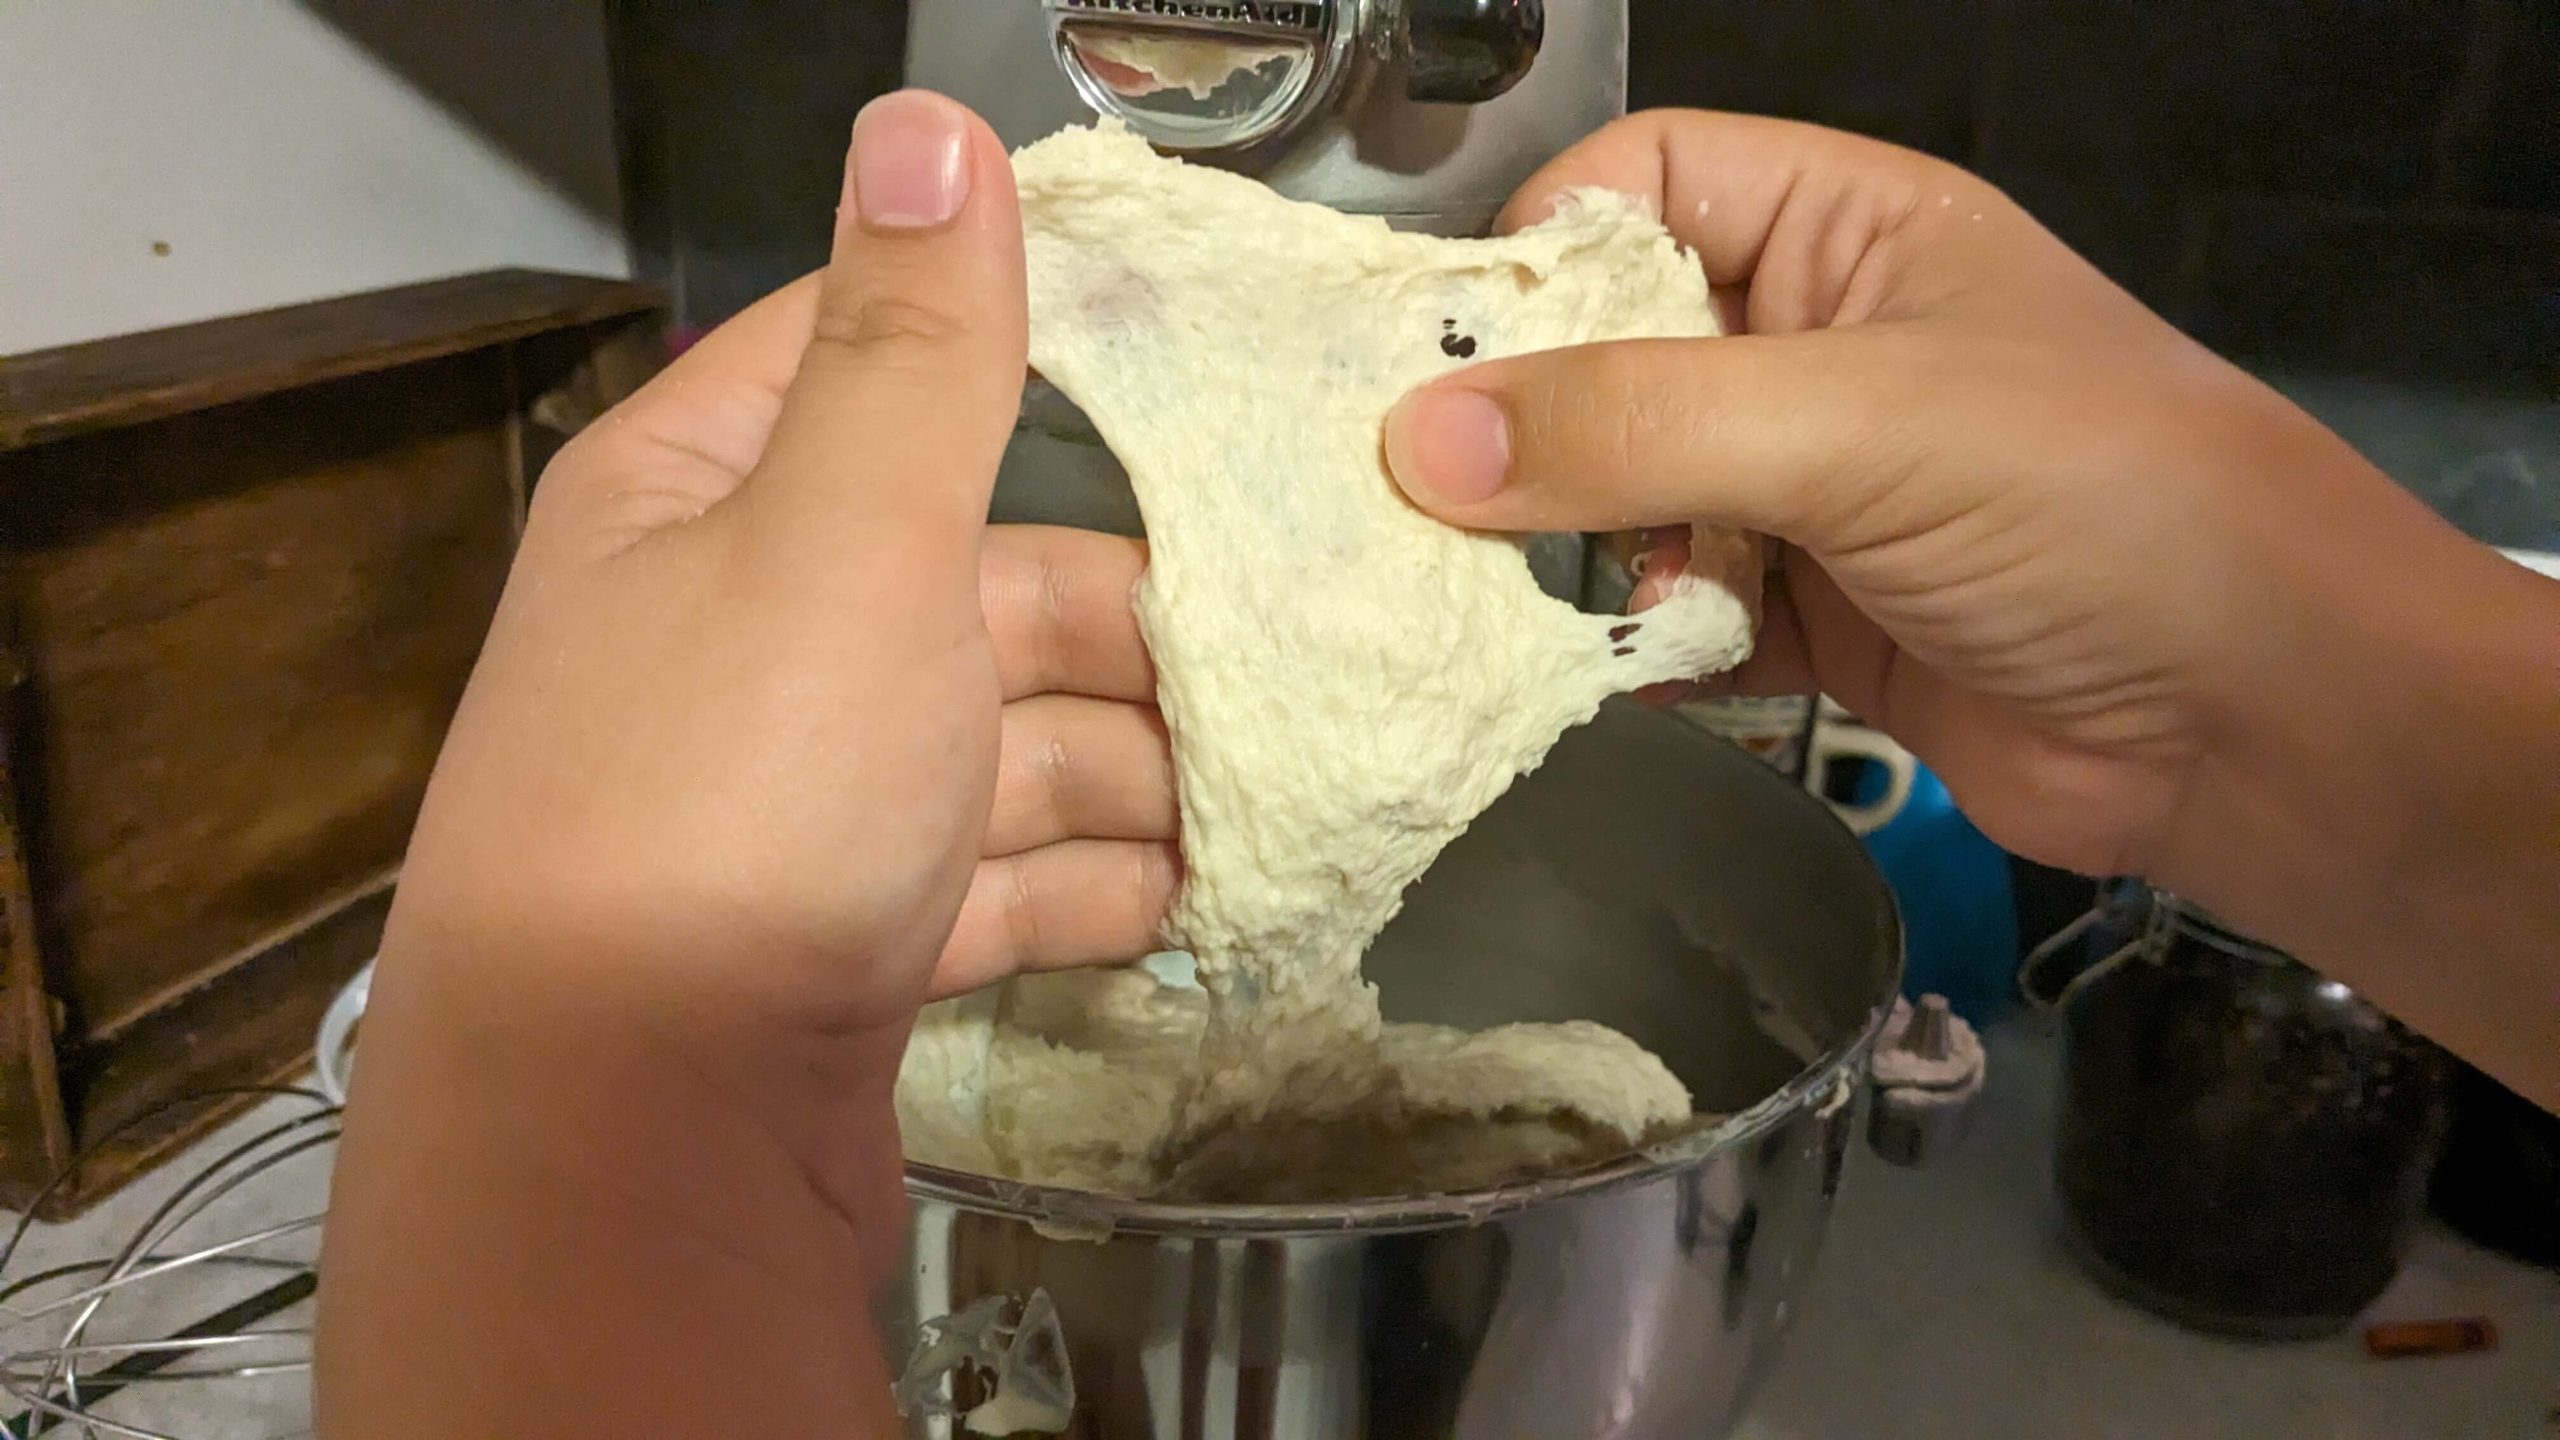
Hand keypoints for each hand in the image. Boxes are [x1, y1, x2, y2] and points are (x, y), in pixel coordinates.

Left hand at [320, 93, 1175, 1438]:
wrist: (635, 1149)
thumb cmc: (734, 802)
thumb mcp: (839, 536)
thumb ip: (914, 345)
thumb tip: (925, 117)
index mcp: (700, 499)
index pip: (872, 364)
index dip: (1028, 345)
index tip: (1201, 360)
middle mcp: (738, 633)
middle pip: (975, 576)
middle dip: (1125, 620)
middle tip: (1291, 642)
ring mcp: (794, 799)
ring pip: (1004, 738)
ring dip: (1135, 764)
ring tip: (1278, 788)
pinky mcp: (846, 935)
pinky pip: (996, 875)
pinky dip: (1091, 882)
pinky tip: (1202, 896)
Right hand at [1382, 110, 2559, 1106]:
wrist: (2262, 723)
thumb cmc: (2095, 507)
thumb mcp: (1861, 425)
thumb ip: (1635, 426)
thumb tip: (1415, 445)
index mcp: (1847, 233)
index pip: (1641, 183)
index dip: (1537, 251)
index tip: (1436, 362)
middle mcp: (1816, 346)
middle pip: (1608, 348)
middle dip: (1524, 427)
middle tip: (1420, 509)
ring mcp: (1811, 491)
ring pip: (1625, 494)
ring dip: (1569, 553)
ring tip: (1498, 609)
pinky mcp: (1809, 621)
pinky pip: (1670, 614)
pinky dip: (1623, 646)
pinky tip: (1575, 679)